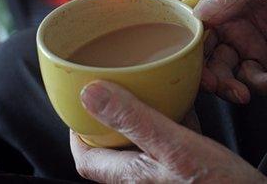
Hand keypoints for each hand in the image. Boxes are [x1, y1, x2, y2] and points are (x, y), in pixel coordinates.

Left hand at [71, 81, 266, 182]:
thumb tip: (90, 94)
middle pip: (113, 149)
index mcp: (133, 175)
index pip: (87, 158)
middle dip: (111, 121)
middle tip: (114, 92)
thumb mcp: (174, 146)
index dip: (79, 132)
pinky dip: (171, 123)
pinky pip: (170, 143)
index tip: (82, 106)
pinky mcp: (188, 169)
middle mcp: (146, 178)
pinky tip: (184, 107)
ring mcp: (167, 175)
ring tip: (146, 92)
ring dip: (142, 118)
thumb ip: (135, 120)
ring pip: (143, 144)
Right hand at [167, 0, 266, 102]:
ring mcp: (243, 40)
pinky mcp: (261, 61)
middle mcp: (228, 16)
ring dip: (226, 84)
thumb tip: (200, 15)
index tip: (172, 47)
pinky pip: (249, 79)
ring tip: (243, 93)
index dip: (173, 26)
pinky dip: (259, 85)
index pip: (182, 5)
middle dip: (200, 67)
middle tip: (214, 82)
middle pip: (196, 46)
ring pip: (219, 68)